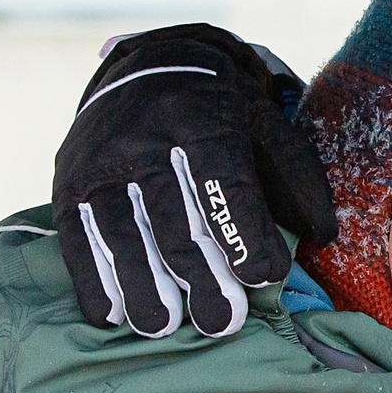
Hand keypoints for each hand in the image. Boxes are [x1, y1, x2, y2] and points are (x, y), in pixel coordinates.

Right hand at [52, 25, 336, 338]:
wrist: (148, 66)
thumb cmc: (220, 114)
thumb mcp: (265, 126)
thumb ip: (296, 178)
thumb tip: (322, 235)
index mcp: (202, 121)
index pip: (223, 183)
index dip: (244, 233)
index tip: (264, 276)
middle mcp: (144, 140)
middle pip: (172, 218)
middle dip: (199, 275)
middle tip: (221, 323)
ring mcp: (100, 163)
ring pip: (121, 233)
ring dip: (142, 285)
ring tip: (162, 326)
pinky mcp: (69, 184)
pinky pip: (77, 237)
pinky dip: (93, 280)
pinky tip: (112, 315)